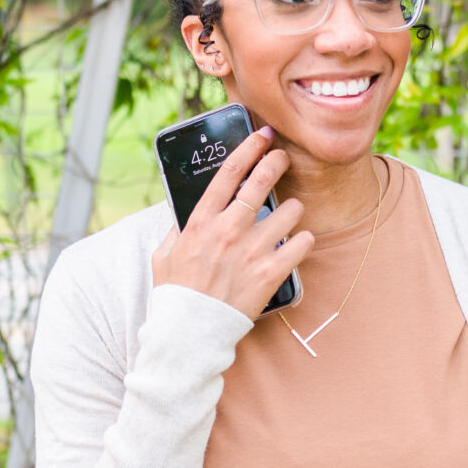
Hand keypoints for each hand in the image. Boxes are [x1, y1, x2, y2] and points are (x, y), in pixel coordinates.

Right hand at [152, 123, 313, 322]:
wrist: (191, 331)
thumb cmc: (176, 293)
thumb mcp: (165, 253)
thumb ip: (179, 228)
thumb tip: (188, 211)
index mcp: (201, 220)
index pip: (229, 172)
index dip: (249, 148)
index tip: (261, 136)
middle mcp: (229, 229)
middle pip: (263, 181)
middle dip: (277, 162)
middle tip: (283, 157)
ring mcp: (252, 250)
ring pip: (290, 211)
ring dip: (291, 209)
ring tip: (288, 215)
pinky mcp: (272, 272)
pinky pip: (302, 243)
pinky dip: (303, 240)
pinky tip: (297, 242)